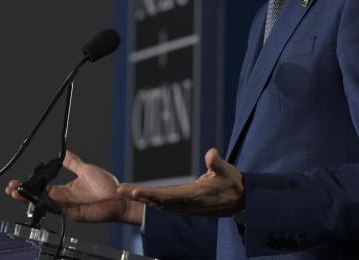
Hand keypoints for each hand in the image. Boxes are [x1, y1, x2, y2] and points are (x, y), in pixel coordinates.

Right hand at [5, 150, 142, 224]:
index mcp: (65, 190)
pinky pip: (58, 209)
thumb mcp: (86, 169)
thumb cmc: (107, 186)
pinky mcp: (74, 213)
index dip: (30, 186)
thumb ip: (73, 162)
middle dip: (24, 195)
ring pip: (44, 205)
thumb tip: (64, 152)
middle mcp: (64, 200)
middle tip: (11, 189)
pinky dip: (46, 205)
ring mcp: (68, 208)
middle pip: (39, 198)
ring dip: (30, 200)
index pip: (43, 189)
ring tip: (18, 194)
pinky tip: (36, 199)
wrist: (120, 197)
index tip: (17, 183)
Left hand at [117, 148, 243, 215]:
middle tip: (119, 189)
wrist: (240, 200)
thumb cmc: (232, 183)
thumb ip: (217, 163)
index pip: (166, 195)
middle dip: (138, 195)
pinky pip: (164, 203)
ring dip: (141, 197)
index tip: (134, 191)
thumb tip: (211, 153)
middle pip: (157, 201)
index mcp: (194, 195)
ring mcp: (185, 206)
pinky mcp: (185, 205)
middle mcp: (186, 203)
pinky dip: (151, 199)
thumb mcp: (227, 171)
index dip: (149, 194)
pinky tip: (141, 195)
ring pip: (158, 203)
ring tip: (124, 191)